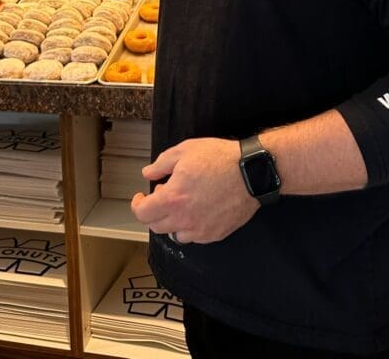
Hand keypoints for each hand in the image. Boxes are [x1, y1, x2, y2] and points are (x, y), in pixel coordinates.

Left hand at [130, 137, 258, 244]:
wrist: (250, 172)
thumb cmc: (218, 158)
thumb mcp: (184, 151)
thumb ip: (161, 164)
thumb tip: (148, 174)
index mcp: (172, 199)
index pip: (143, 213)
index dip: (138, 205)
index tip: (141, 196)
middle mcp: (184, 219)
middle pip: (156, 226)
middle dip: (154, 211)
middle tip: (164, 194)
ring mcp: (201, 230)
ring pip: (175, 235)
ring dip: (172, 221)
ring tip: (181, 203)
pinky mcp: (215, 234)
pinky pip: (195, 237)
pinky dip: (190, 227)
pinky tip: (198, 210)